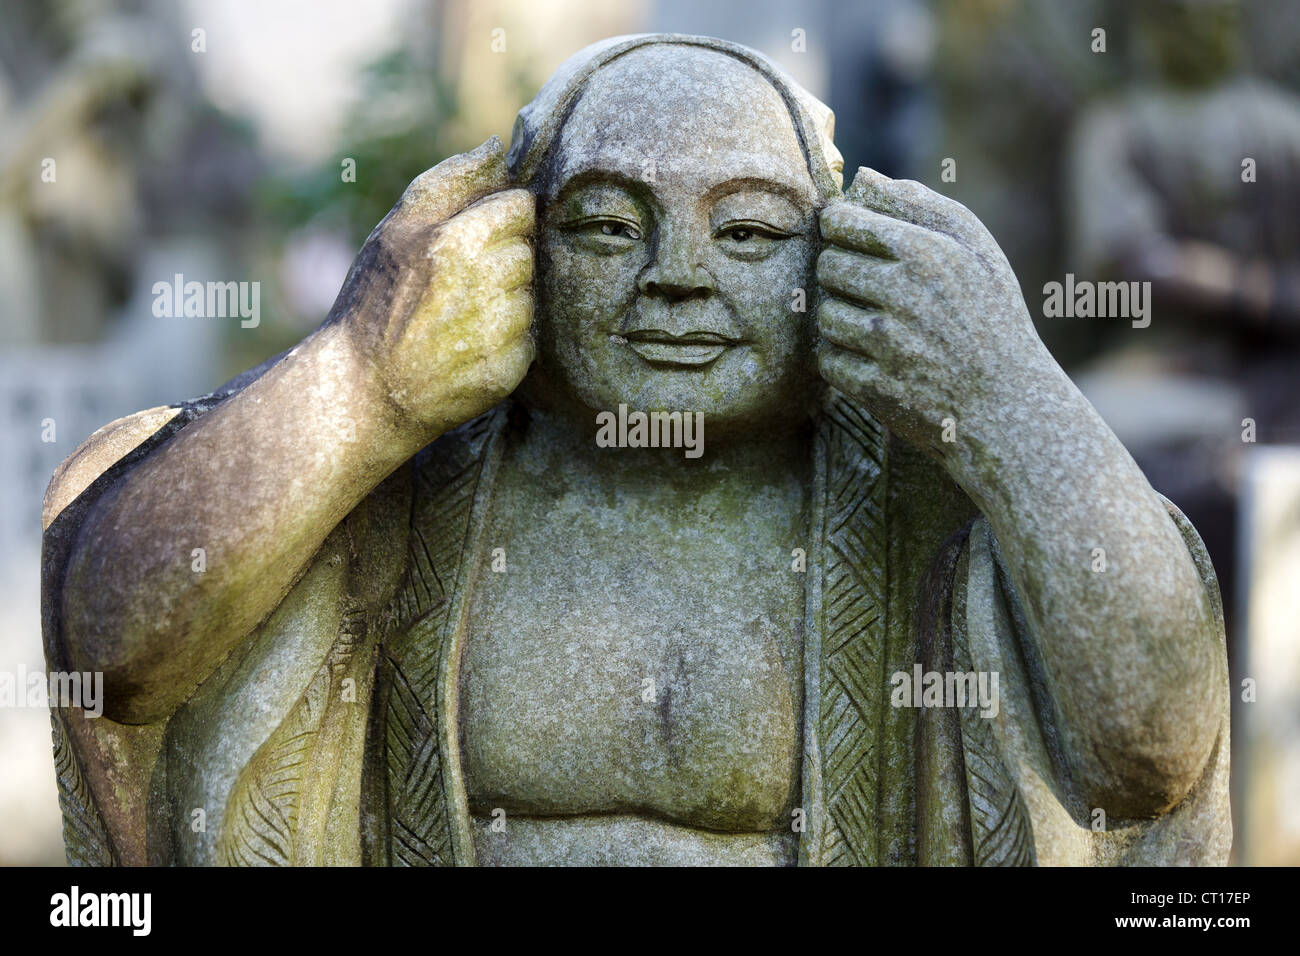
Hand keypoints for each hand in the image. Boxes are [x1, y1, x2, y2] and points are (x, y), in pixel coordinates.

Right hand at [335, 136, 534, 438]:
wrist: (362, 392)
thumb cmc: (374, 303)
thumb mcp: (395, 231)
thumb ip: (448, 182)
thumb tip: (497, 147)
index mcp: (457, 240)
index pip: (521, 206)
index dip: (501, 217)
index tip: (474, 236)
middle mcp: (484, 284)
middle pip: (529, 250)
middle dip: (502, 260)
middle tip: (458, 284)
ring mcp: (498, 331)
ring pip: (531, 296)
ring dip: (505, 303)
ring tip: (459, 318)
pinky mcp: (506, 370)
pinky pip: (528, 340)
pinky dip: (505, 342)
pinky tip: (466, 347)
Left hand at [816, 167, 1053, 472]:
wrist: (1007, 408)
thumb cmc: (991, 319)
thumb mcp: (977, 252)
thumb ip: (921, 206)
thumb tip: (864, 176)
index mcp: (928, 252)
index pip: (842, 221)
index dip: (840, 229)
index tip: (851, 239)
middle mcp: (904, 295)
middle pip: (828, 265)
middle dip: (842, 275)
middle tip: (872, 289)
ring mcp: (886, 344)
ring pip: (823, 312)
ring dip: (841, 318)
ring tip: (878, 327)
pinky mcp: (872, 386)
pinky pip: (826, 358)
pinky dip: (842, 359)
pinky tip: (875, 359)